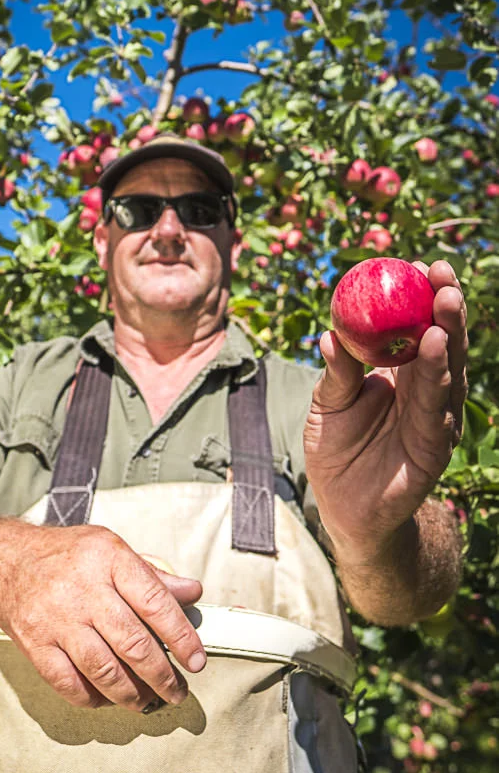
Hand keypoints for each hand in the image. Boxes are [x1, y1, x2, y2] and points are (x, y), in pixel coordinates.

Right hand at [0, 523, 205, 712]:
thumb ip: (152, 575)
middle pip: (132, 642)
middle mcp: (83, 589)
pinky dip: (92, 698)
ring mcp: (56, 619)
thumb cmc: (67, 555)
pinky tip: (108, 699)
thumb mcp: (112, 549)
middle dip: (162, 675)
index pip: (154, 602)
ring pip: (103, 669)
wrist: (5, 561)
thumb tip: (193, 592)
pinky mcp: (34, 643)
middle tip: (178, 691)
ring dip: (131, 694)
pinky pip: (68, 683)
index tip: (196, 661)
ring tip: (148, 701)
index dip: (181, 636)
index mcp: (109, 559)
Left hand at [304, 260, 467, 553]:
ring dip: (447, 331)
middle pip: (440, 339)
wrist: (345, 509)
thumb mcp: (327, 406)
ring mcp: (434, 416)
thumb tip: (328, 336)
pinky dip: (436, 374)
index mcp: (399, 375)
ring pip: (446, 367)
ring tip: (444, 299)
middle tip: (441, 270)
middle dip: (445, 303)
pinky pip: (435, 405)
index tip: (417, 263)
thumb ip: (335, 375)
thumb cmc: (335, 451)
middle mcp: (423, 390)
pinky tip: (433, 346)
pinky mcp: (435, 445)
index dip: (420, 296)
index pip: (415, 327)